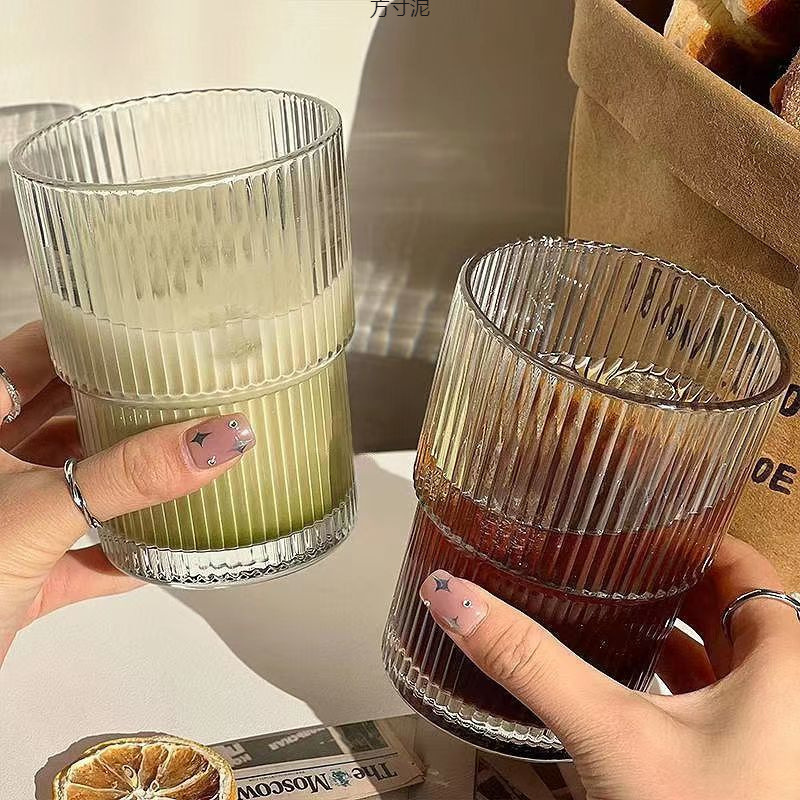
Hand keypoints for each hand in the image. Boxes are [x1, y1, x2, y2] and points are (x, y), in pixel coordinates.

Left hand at [0, 321, 255, 663]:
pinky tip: (164, 551)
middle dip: (121, 408)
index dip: (89, 340)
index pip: (34, 355)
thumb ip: (131, 476)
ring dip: (125, 482)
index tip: (147, 332)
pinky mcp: (20, 572)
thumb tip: (216, 440)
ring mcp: (5, 520)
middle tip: (181, 392)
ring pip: (75, 484)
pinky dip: (121, 553)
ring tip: (183, 460)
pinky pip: (80, 552)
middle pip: (63, 418)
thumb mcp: (41, 509)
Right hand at [421, 536, 799, 799]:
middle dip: (667, 585)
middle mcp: (786, 698)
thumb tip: (458, 601)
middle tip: (610, 560)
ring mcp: (769, 740)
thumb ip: (532, 665)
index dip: (694, 537)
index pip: (743, 564)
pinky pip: (709, 708)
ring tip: (610, 613)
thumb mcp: (612, 734)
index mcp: (785, 666)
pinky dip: (672, 689)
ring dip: (668, 638)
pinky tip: (628, 693)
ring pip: (719, 662)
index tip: (645, 519)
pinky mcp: (741, 771)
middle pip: (727, 609)